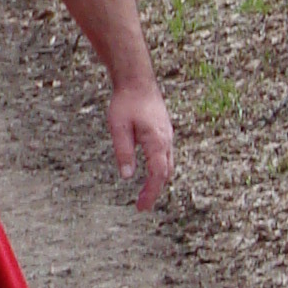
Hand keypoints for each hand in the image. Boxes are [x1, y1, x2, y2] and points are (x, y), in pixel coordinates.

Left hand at [107, 79, 173, 209]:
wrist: (137, 80)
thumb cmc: (126, 101)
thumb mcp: (118, 127)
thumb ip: (123, 152)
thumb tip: (127, 176)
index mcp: (157, 141)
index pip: (157, 175)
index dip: (150, 193)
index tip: (141, 207)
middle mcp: (167, 140)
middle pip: (166, 173)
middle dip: (155, 191)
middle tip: (141, 205)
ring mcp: (168, 135)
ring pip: (168, 164)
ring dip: (158, 180)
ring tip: (145, 192)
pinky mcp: (165, 131)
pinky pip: (166, 155)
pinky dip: (160, 168)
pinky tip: (150, 171)